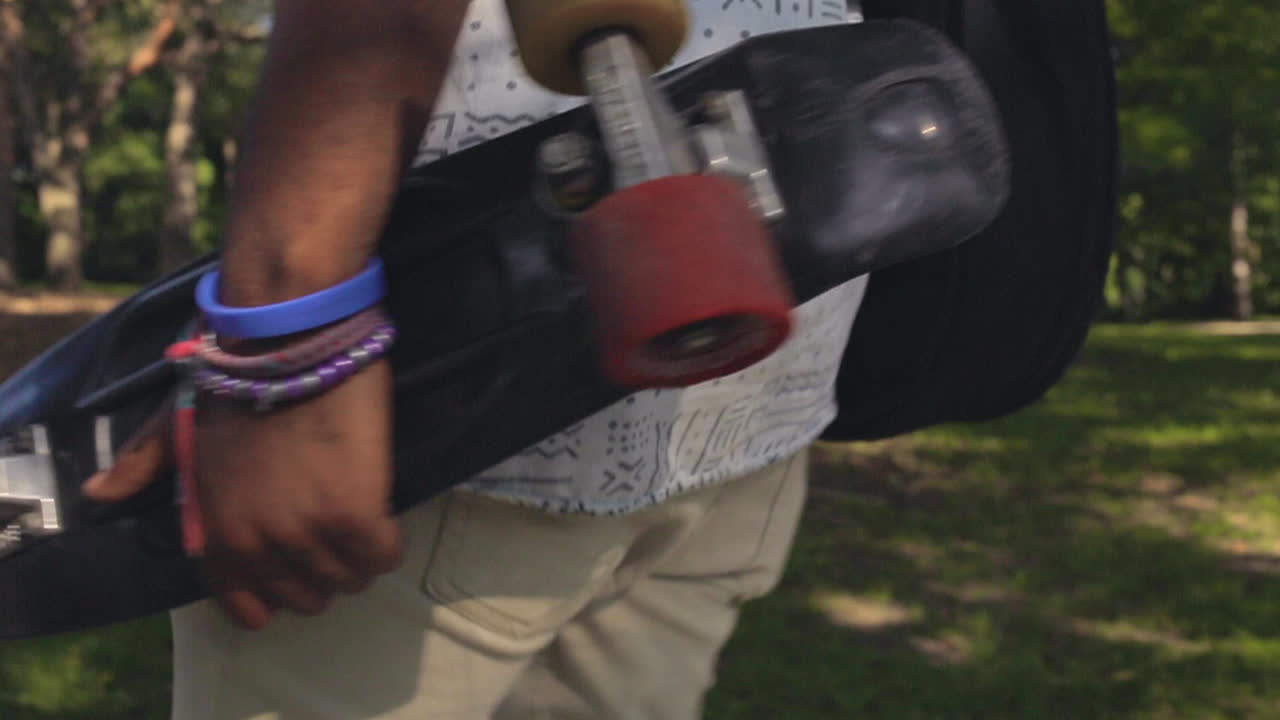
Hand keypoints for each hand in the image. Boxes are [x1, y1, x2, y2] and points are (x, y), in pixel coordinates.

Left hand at [83, 360, 402, 629]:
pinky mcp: (357, 515)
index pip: (245, 602)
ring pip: (349, 580)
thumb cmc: (235, 376)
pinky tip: (383, 510)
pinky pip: (383, 555)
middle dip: (322, 570)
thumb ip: (144, 463)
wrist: (287, 339)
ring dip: (358, 556)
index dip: (275, 592)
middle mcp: (258, 544)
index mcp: (215, 530)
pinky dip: (387, 540)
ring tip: (362, 519)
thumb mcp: (176, 425)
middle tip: (334, 531)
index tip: (296, 568)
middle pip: (307, 597)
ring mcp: (307, 532)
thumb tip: (100, 492)